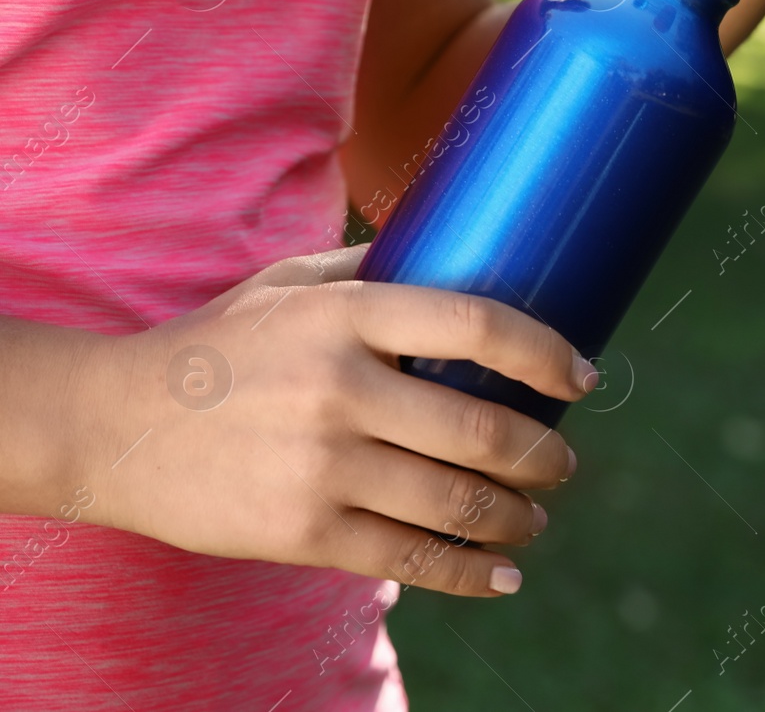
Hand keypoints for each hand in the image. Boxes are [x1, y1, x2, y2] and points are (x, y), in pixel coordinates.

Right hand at [86, 245, 592, 596]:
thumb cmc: (217, 346)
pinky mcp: (302, 532)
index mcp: (344, 316)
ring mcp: (321, 467)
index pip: (476, 326)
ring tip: (535, 517)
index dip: (544, 353)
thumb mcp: (286, 284)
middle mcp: (339, 389)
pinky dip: (470, 574)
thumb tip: (463, 259)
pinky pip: (410, 559)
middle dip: (543, 454)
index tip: (581, 375)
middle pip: (481, 430)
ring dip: (517, 517)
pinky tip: (503, 576)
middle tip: (563, 461)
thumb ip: (371, 273)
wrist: (112, 426)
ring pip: (456, 502)